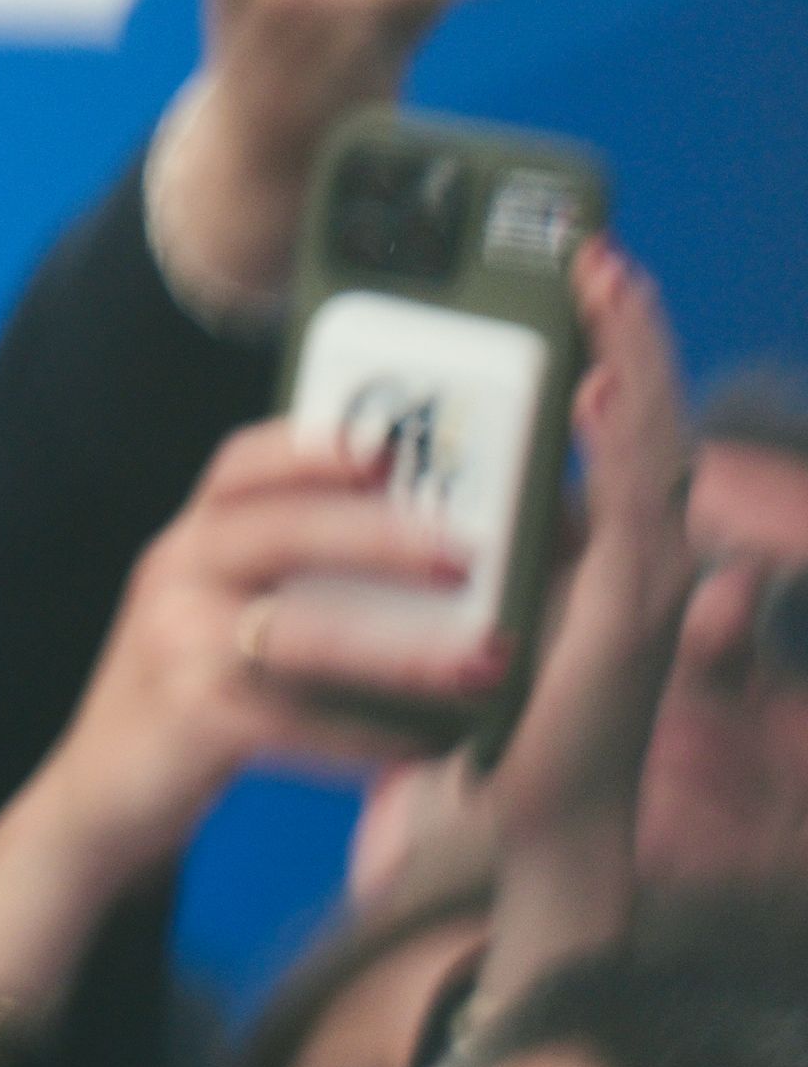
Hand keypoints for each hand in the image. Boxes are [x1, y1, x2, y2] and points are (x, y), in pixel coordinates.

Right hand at [0, 426, 486, 1043]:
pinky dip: (369, 735)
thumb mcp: (211, 614)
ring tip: (484, 658)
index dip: (319, 446)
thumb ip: (285, 574)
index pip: (243, 464)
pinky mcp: (188, 720)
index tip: (400, 444)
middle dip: (383, 535)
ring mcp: (172, 648)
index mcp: (188, 541)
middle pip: (279, 529)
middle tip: (472, 554)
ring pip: (296, 632)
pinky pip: (294, 722)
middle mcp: (172, 578)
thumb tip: (437, 544)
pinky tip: (429, 744)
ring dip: (400, 646)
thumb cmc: (189, 703)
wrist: (96, 802)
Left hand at [455, 239, 693, 1011]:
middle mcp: (646, 548)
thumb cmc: (505, 723)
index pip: (619, 420)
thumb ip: (482, 546)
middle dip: (626, 324)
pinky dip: (616, 440)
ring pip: (650, 438)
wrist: (530, 819)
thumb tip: (415, 485)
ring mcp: (650, 574)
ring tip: (605, 282)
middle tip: (593, 247)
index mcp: (610, 541)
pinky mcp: (633, 606)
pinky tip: (595, 391)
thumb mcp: (487, 608)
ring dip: (630, 353)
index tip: (582, 271)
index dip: (611, 343)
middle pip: (646, 408)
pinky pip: (630, 506)